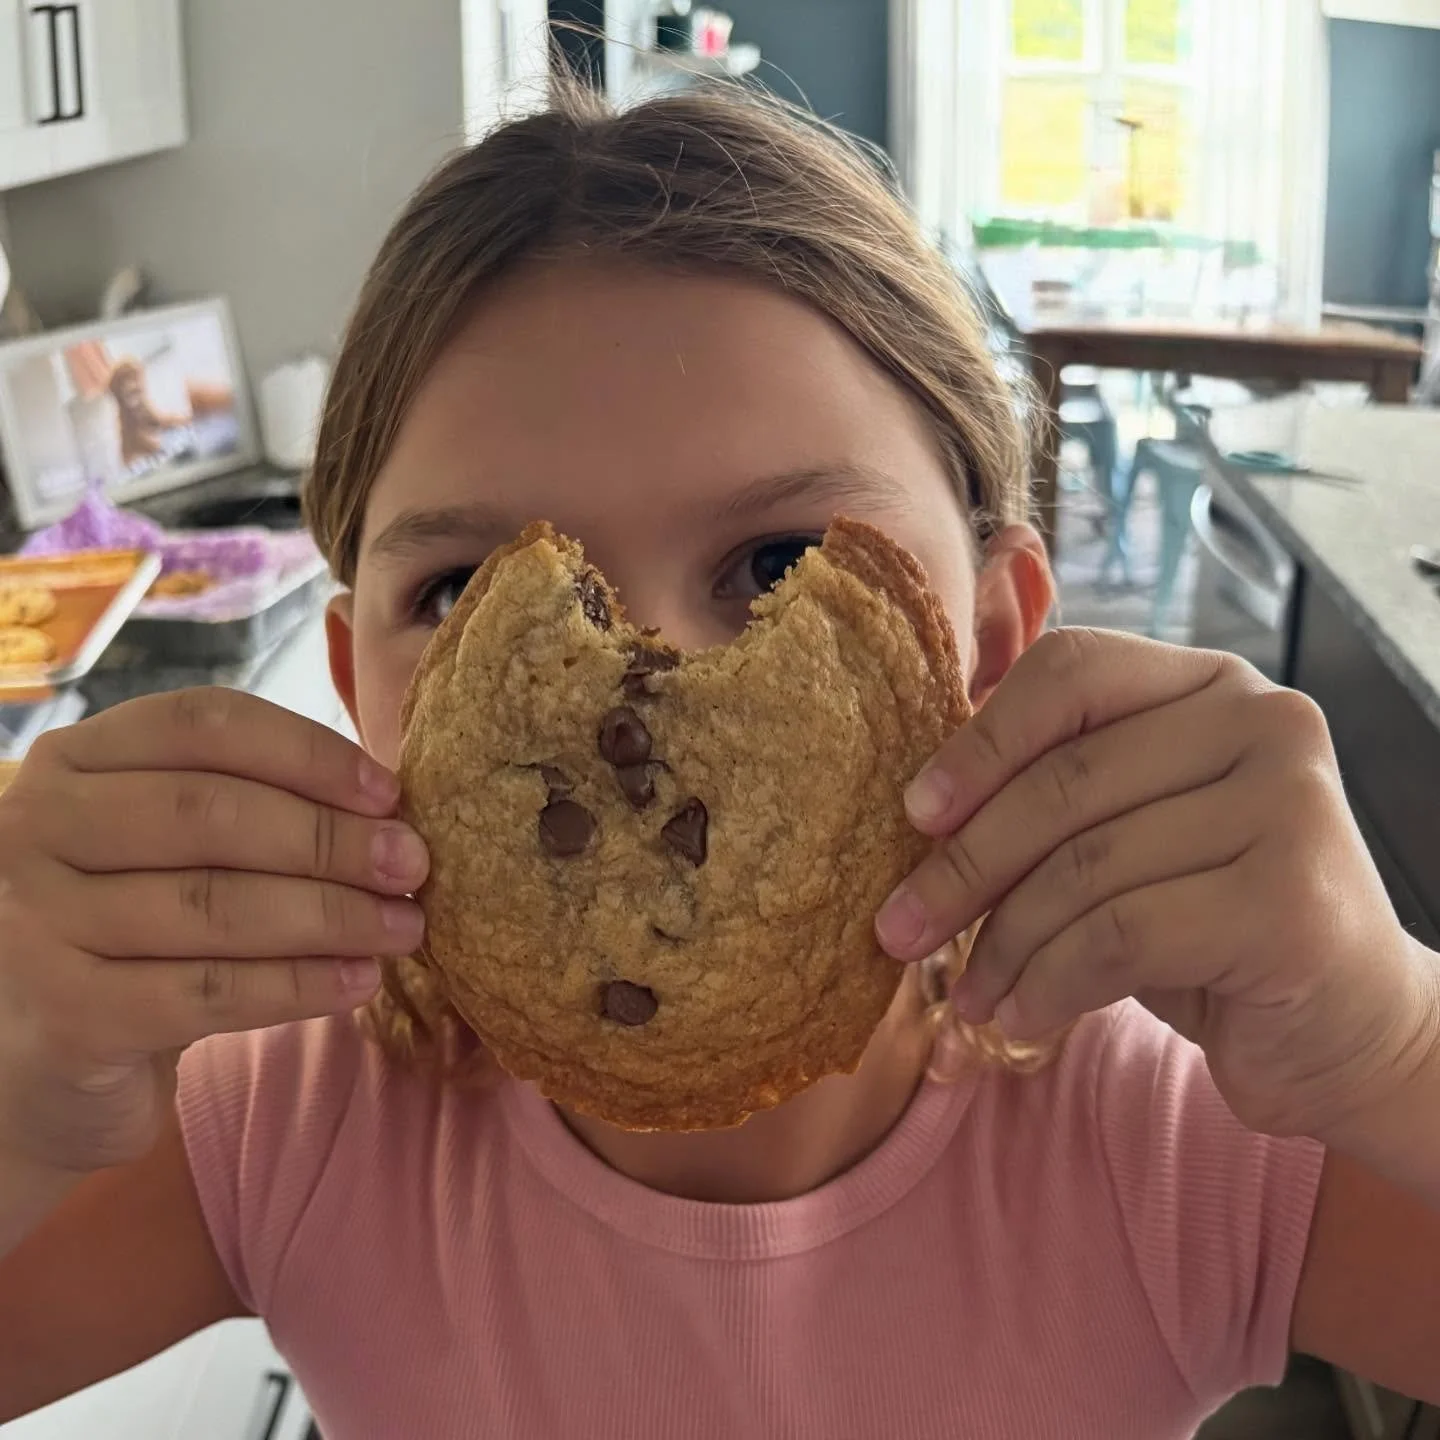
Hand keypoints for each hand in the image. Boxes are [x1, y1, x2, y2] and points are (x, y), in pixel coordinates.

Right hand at [0, 690, 427, 1178]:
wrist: (44, 1062)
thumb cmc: (138, 931)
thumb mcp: (173, 849)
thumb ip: (253, 806)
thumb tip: (391, 808)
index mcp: (74, 760)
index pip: (204, 724)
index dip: (308, 753)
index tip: (390, 793)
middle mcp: (35, 827)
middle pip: (210, 812)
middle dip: (330, 839)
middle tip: (413, 866)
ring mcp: (36, 923)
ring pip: (215, 906)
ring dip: (331, 916)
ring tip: (404, 928)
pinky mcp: (64, 1015)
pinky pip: (207, 993)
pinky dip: (297, 987)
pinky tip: (359, 983)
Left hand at [875, 629, 1439, 1143]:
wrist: (1341, 1029)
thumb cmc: (1207, 920)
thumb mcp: (1127, 834)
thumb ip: (1055, 788)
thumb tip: (919, 801)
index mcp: (1211, 685)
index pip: (1070, 673)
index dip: (980, 742)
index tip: (914, 815)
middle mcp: (1265, 722)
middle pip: (1065, 779)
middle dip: (963, 868)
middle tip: (899, 931)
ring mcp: (1291, 807)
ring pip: (1083, 867)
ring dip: (1002, 945)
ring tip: (970, 995)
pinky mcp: (1291, 904)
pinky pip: (1118, 937)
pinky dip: (1048, 985)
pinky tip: (1021, 1017)